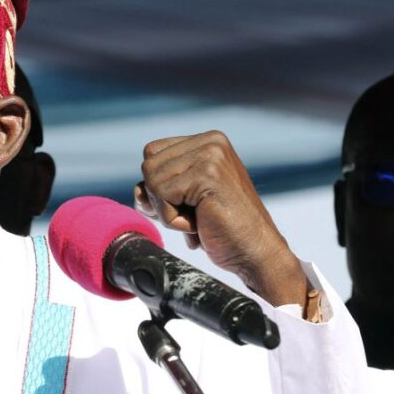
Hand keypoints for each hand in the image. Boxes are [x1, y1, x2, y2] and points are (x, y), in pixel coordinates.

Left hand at [133, 131, 306, 306]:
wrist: (255, 253)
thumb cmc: (221, 230)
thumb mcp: (183, 202)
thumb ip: (157, 189)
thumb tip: (137, 190)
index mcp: (208, 141)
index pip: (152, 153)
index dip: (158, 185)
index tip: (186, 205)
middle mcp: (210, 141)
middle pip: (148, 166)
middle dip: (162, 200)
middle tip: (196, 214)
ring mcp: (210, 155)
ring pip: (152, 182)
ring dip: (169, 212)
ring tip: (201, 219)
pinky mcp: (207, 175)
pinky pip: (162, 197)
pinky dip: (174, 221)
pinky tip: (202, 224)